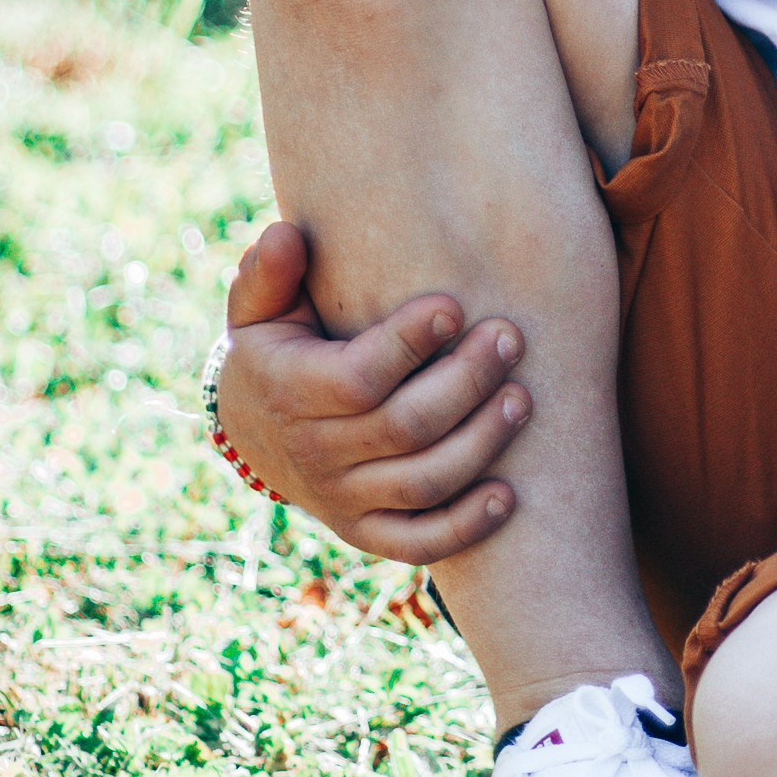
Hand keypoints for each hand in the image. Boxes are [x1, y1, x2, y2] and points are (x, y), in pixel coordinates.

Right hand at [212, 221, 530, 565]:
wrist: (253, 432)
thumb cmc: (276, 349)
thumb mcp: (258, 308)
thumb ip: (269, 272)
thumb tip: (287, 233)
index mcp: (291, 393)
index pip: (358, 378)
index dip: (410, 344)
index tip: (454, 306)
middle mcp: (316, 454)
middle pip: (404, 428)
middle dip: (466, 381)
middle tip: (510, 337)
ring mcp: (342, 499)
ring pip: (422, 483)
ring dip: (481, 443)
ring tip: (523, 398)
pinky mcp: (366, 531)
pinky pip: (418, 543)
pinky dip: (466, 527)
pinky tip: (511, 495)